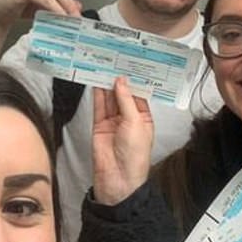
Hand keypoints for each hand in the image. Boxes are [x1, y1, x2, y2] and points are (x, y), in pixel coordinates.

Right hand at [92, 77, 153, 204]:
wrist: (117, 178)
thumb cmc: (134, 157)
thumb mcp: (136, 123)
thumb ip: (126, 101)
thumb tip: (122, 82)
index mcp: (144, 118)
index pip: (139, 94)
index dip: (135, 80)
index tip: (131, 65)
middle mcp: (129, 119)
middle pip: (123, 94)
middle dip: (120, 80)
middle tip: (115, 63)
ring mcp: (114, 121)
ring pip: (110, 98)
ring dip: (107, 85)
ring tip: (104, 68)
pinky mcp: (100, 125)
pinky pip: (99, 106)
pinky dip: (97, 94)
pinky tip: (96, 82)